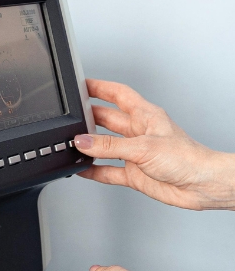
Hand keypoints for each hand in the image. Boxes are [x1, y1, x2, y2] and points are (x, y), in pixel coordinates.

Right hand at [75, 79, 234, 210]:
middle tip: (69, 120)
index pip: (117, 94)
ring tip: (72, 146)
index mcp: (145, 116)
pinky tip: (82, 169)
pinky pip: (108, 170)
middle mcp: (139, 132)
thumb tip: (83, 141)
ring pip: (105, 145)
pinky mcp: (134, 173)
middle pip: (106, 120)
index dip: (99, 87)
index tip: (80, 85)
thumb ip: (109, 145)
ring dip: (89, 146)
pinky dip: (93, 171)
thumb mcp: (143, 147)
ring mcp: (135, 153)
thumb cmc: (187, 158)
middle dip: (88, 118)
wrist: (201, 185)